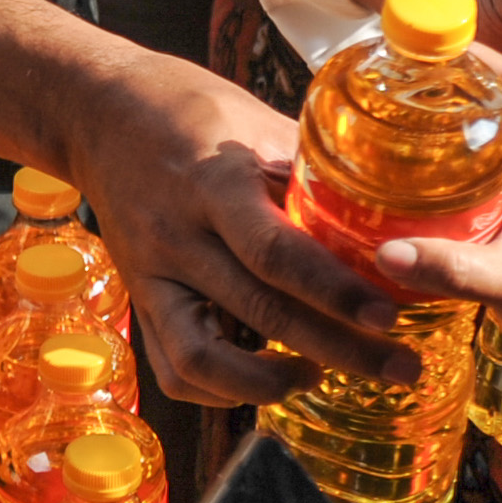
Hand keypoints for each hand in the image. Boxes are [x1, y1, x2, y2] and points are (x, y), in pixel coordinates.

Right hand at [62, 48, 417, 408]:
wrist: (100, 111)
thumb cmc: (191, 110)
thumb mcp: (255, 121)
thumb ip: (308, 172)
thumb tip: (386, 212)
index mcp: (213, 182)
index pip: (276, 251)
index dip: (335, 291)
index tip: (389, 314)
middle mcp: (176, 235)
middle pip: (261, 312)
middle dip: (341, 350)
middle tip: (402, 368)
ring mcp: (151, 274)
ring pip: (207, 358)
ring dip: (275, 383)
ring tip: (325, 377)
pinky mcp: (140, 298)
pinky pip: (175, 368)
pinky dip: (224, 391)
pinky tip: (271, 378)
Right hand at [373, 62, 501, 386]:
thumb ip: (453, 267)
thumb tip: (383, 252)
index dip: (463, 51)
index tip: (410, 41)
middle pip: (482, 105)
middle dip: (434, 90)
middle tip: (375, 86)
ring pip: (472, 146)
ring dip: (431, 135)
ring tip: (374, 128)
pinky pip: (466, 186)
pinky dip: (433, 179)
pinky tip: (394, 191)